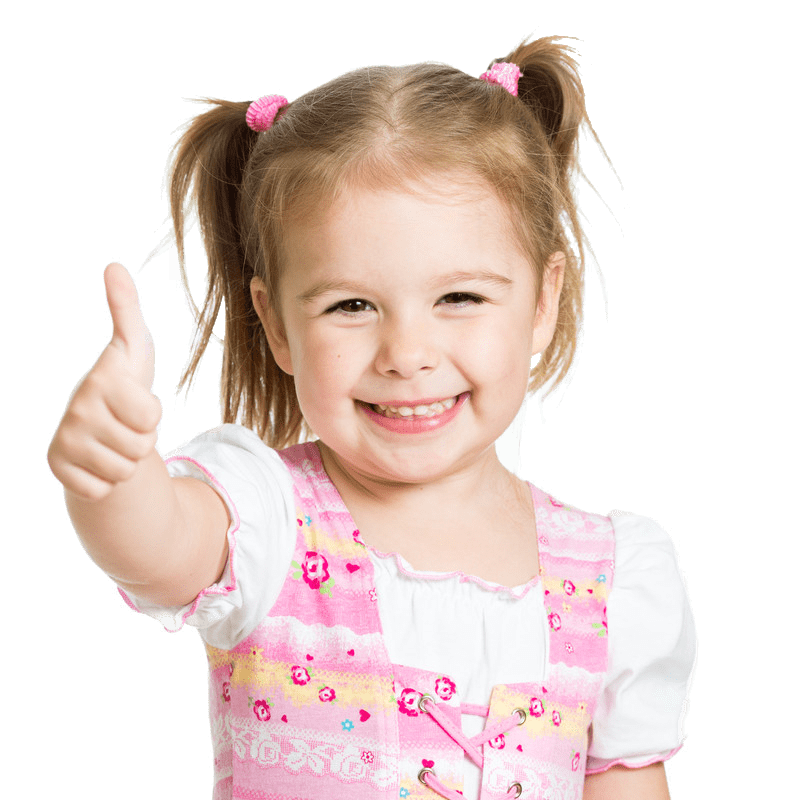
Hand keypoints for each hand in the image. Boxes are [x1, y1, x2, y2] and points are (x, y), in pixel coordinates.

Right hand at [47, 262, 162, 500]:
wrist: (100, 428)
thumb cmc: (124, 386)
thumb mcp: (133, 348)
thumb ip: (127, 309)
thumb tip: (114, 265)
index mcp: (101, 380)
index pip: (150, 416)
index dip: (152, 415)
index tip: (135, 402)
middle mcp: (76, 408)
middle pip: (140, 446)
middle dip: (141, 441)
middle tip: (124, 426)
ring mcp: (64, 439)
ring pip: (124, 470)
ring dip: (126, 462)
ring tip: (113, 441)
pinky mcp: (57, 467)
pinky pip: (101, 489)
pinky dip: (106, 482)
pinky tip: (96, 461)